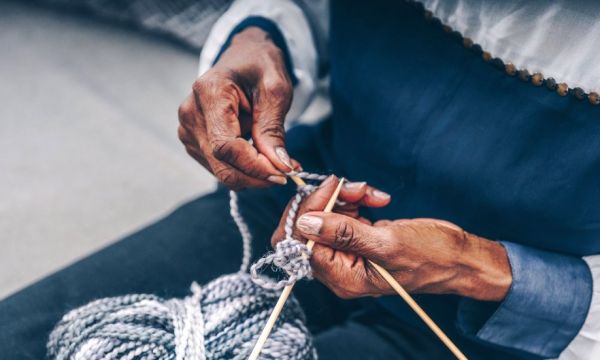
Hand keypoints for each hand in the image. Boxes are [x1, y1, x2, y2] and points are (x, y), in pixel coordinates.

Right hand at [178, 27, 295, 189]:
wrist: (244, 56)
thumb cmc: (260, 66)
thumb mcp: (276, 90)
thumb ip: (273, 129)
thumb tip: (278, 165)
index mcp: (209, 93)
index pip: (226, 146)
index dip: (255, 166)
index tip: (284, 173)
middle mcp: (191, 113)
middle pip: (221, 164)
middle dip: (257, 176)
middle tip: (287, 172)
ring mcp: (188, 129)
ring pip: (221, 170)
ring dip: (253, 173)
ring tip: (278, 159)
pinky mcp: (193, 140)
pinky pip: (219, 166)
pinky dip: (244, 168)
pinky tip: (261, 155)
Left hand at [275, 177, 511, 300]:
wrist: (459, 257)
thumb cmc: (431, 258)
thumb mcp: (387, 243)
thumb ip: (344, 233)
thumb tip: (306, 222)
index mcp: (341, 277)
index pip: (300, 241)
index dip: (309, 210)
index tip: (332, 188)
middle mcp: (339, 267)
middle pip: (308, 226)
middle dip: (327, 200)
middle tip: (352, 187)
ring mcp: (348, 251)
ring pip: (326, 214)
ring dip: (346, 196)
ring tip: (371, 192)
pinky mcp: (358, 237)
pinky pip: (343, 212)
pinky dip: (356, 199)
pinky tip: (377, 198)